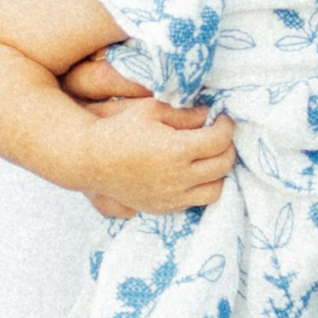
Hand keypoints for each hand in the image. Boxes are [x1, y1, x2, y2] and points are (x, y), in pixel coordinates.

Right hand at [76, 94, 235, 221]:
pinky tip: (192, 173)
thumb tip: (208, 115)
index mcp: (178, 150)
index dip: (226, 126)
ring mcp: (171, 197)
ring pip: (216, 190)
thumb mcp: (152, 110)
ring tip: (209, 158)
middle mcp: (179, 178)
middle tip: (219, 136)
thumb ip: (185, 113)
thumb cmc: (119, 128)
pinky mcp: (162, 207)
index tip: (222, 119)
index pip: (220, 140)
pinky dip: (200, 188)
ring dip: (218, 173)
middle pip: (223, 165)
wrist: (89, 159)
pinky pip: (194, 202)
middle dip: (227, 147)